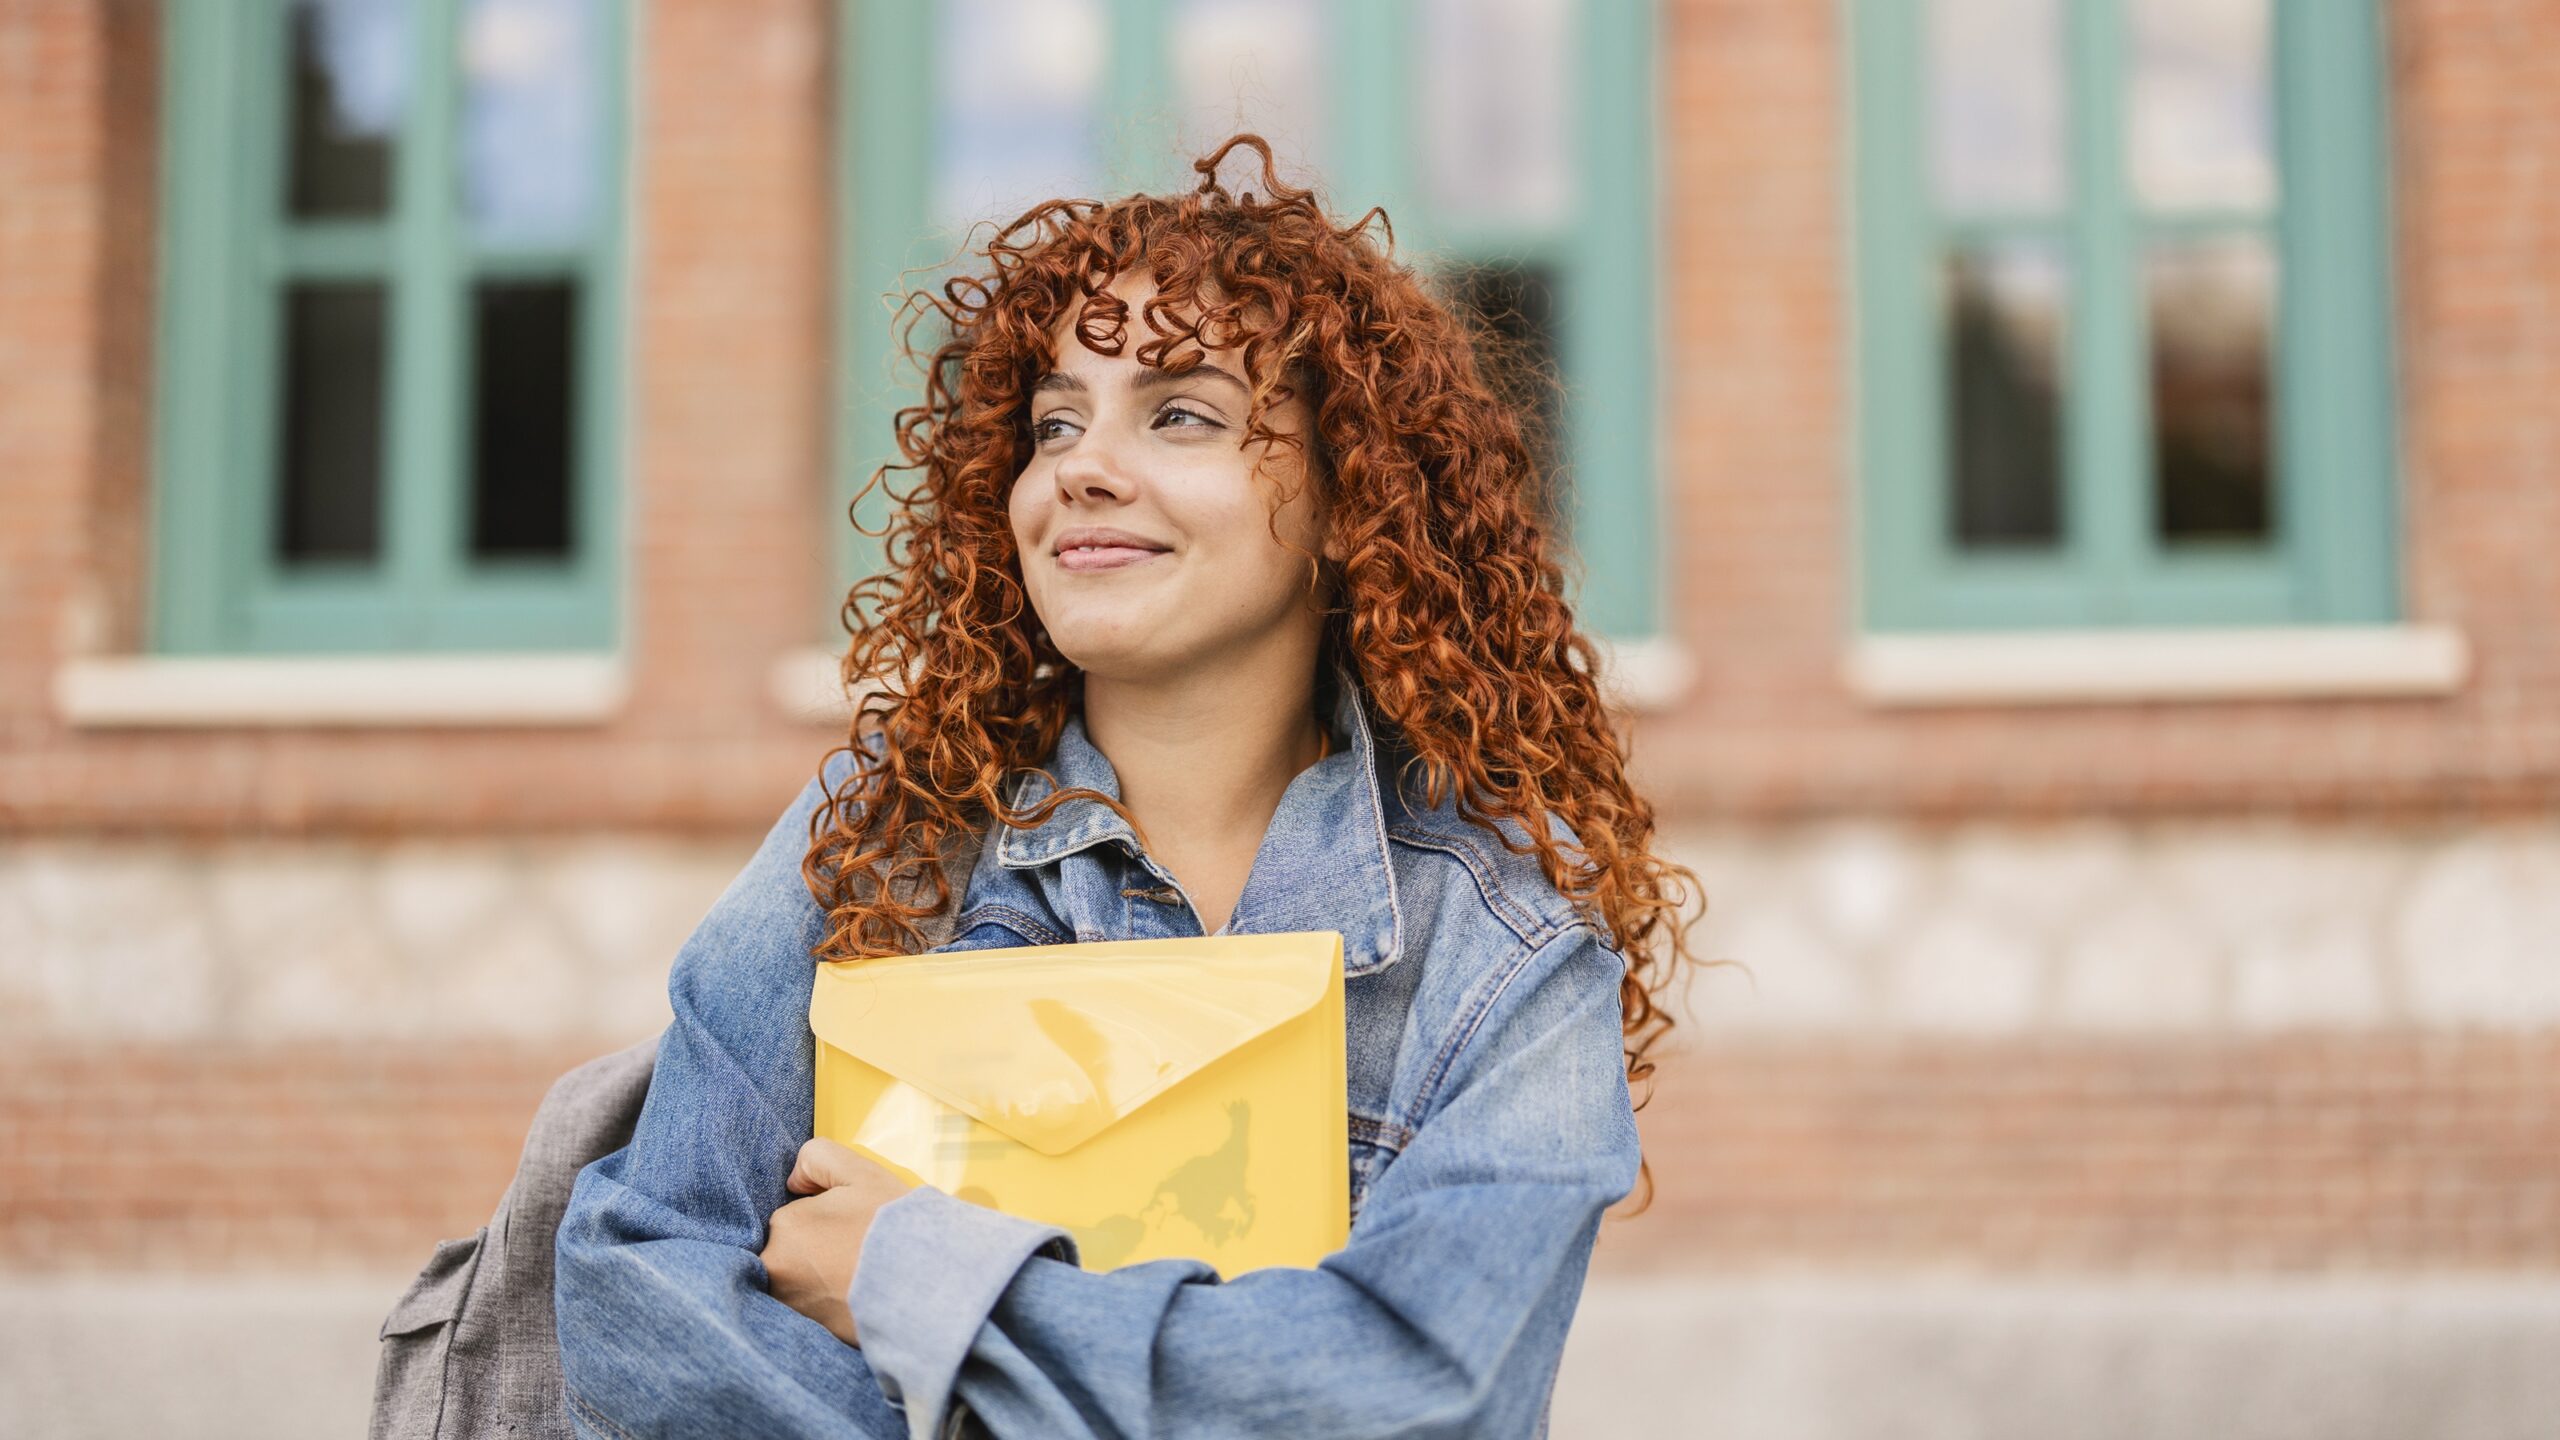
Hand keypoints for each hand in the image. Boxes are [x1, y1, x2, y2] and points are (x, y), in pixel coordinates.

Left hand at [760, 1138, 910, 1346]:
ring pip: (798, 1285)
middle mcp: (776, 1272)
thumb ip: (817, 1157)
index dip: (820, 1220)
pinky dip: (827, 1306)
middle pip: (789, 1254)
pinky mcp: (809, 1336)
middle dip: (813, 1252)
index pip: (791, 1219)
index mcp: (785, 1228)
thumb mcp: (860, 1172)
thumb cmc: (895, 1226)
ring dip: (818, 1281)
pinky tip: (854, 1299)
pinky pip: (810, 1314)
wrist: (931, 1286)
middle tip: (853, 1253)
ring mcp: (791, 1309)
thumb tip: (793, 1181)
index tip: (848, 1228)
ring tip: (856, 1277)